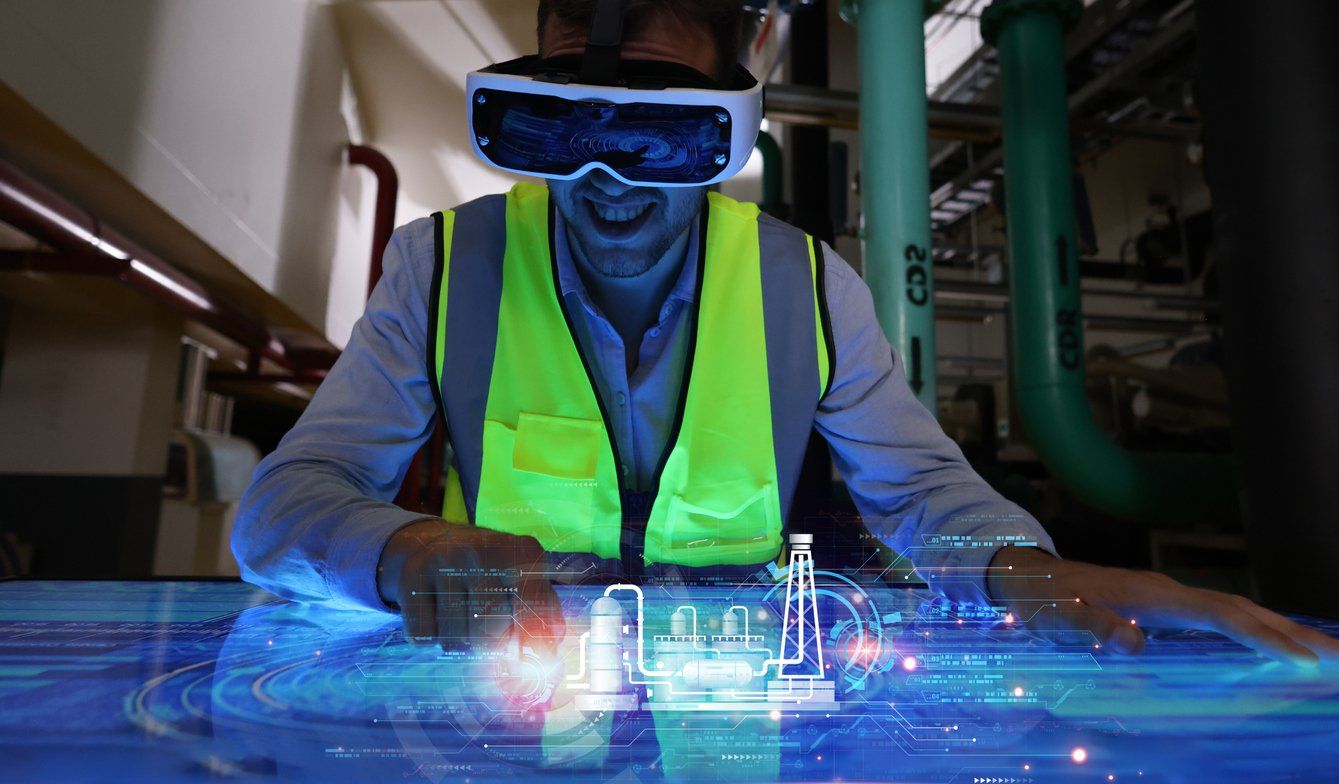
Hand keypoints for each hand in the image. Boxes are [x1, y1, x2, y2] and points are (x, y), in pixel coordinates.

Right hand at [377, 519, 564, 652]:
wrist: (443, 542)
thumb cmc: (498, 572)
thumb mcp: (529, 580)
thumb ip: (546, 615)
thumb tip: (548, 658)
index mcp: (522, 551)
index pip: (532, 605)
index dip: (534, 641)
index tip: (537, 664)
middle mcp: (484, 550)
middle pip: (490, 634)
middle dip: (492, 645)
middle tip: (491, 631)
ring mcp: (444, 559)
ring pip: (454, 639)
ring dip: (460, 640)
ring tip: (464, 613)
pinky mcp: (411, 573)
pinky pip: (422, 636)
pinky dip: (430, 636)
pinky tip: (438, 612)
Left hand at [987, 546, 1338, 665]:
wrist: (1025, 573)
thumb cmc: (1043, 601)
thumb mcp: (1060, 619)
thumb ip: (1093, 630)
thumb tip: (1134, 645)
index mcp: (1151, 595)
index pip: (1219, 615)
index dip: (1260, 636)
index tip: (1299, 658)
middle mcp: (1168, 591)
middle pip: (1242, 609)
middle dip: (1291, 633)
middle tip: (1337, 658)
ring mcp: (1169, 595)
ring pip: (1236, 610)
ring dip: (1280, 630)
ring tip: (1324, 653)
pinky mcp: (1164, 604)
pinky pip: (1221, 617)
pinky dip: (1254, 629)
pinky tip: (1272, 645)